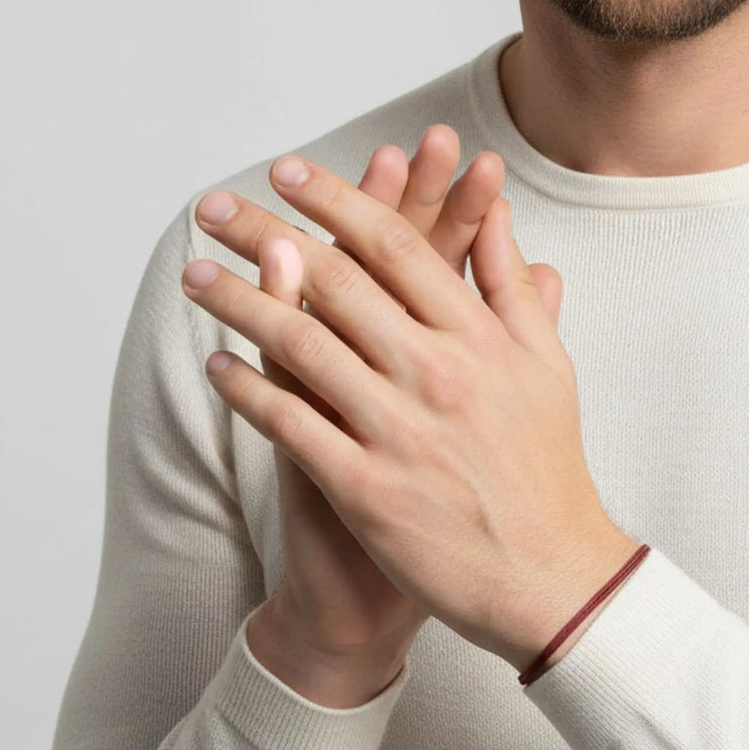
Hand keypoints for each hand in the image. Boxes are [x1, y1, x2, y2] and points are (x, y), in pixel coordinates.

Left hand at [182, 154, 638, 672]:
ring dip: (239, 303)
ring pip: (301, 345)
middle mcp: (438, 372)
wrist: (550, 576)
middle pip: (336, 281)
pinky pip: (291, 424)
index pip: (397, 246)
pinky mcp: (368, 489)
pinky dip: (248, 390)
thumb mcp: (547, 366)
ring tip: (198, 277)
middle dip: (265, 234)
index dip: (337, 200)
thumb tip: (499, 217)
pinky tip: (217, 366)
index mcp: (480, 337)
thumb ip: (513, 289)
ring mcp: (400, 430)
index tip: (287, 174)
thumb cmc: (548, 469)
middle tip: (214, 208)